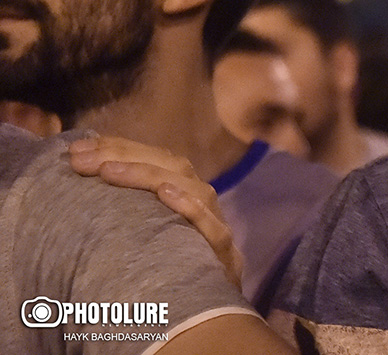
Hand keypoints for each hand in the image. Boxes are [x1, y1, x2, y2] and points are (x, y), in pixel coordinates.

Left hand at [68, 136, 242, 287]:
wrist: (199, 323)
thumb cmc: (159, 283)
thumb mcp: (139, 239)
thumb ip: (124, 212)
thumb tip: (79, 176)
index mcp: (184, 199)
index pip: (159, 161)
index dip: (122, 148)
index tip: (79, 147)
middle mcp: (203, 208)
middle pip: (175, 168)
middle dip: (126, 156)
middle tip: (80, 158)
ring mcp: (216, 232)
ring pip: (196, 190)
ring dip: (151, 176)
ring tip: (109, 171)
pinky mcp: (224, 260)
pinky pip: (214, 230)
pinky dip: (192, 208)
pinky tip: (166, 193)